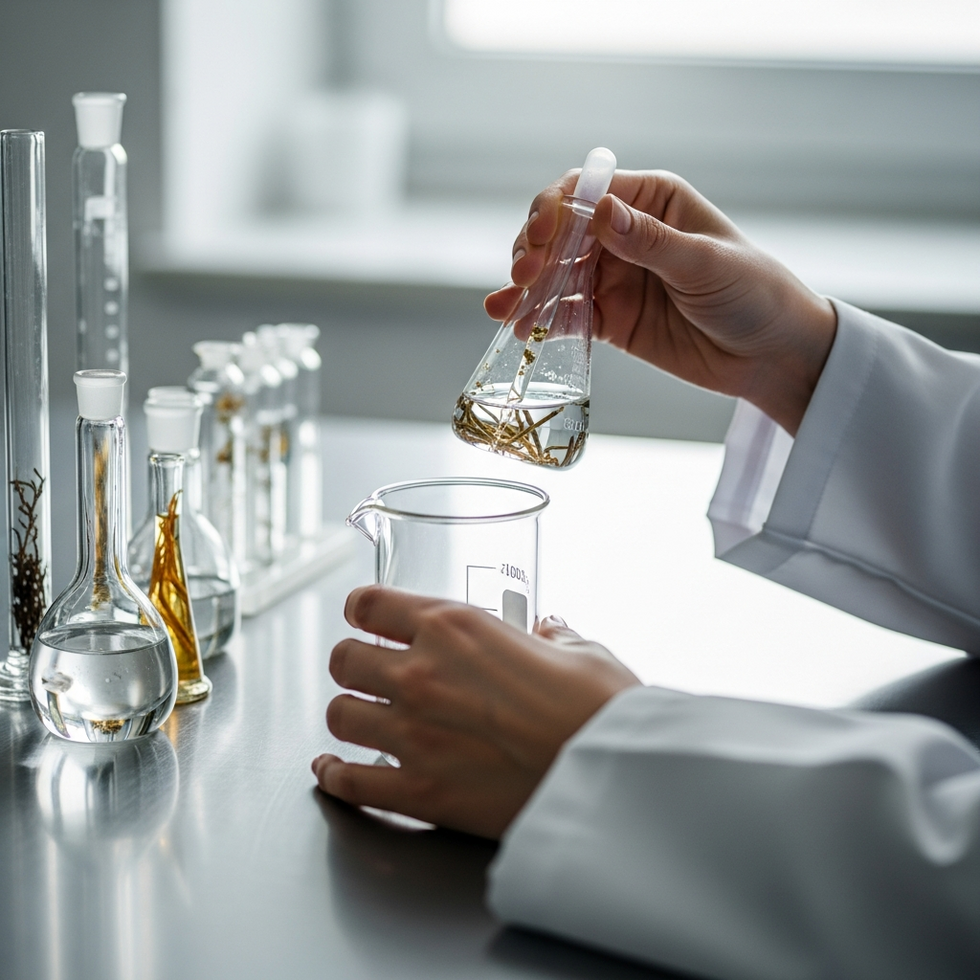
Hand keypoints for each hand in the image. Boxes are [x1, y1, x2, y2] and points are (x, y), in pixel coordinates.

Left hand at [312, 586, 639, 838]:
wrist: (614, 777)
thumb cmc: (601, 707)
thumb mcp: (579, 650)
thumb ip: (551, 636)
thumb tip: (547, 633)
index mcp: (454, 626)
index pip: (368, 603)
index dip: (362, 610)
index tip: (366, 618)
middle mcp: (421, 674)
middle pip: (342, 659)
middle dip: (353, 664)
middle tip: (369, 672)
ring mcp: (413, 735)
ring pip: (338, 716)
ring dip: (348, 716)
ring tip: (362, 719)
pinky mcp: (418, 792)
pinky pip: (348, 782)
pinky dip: (334, 775)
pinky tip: (334, 770)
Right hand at [485, 170, 836, 435]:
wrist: (772, 356)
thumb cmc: (754, 294)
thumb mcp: (706, 264)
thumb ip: (652, 242)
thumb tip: (601, 211)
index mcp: (652, 201)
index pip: (587, 190)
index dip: (555, 208)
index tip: (541, 235)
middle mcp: (626, 234)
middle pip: (561, 233)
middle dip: (534, 251)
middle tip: (524, 277)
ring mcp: (616, 277)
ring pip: (556, 276)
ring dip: (526, 289)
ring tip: (505, 308)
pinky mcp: (612, 319)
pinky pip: (569, 316)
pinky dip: (543, 321)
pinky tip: (520, 329)